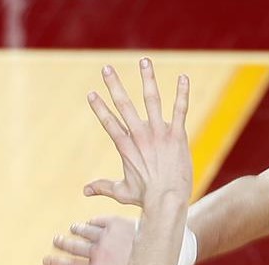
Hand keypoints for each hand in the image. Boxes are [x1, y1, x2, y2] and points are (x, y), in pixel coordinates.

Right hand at [44, 215, 135, 264]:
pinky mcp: (115, 222)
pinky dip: (91, 223)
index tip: (45, 261)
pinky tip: (89, 224)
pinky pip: (97, 221)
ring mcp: (106, 236)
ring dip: (76, 230)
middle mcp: (99, 252)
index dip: (55, 264)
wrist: (162, 254)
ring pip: (83, 231)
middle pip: (73, 247)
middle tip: (56, 241)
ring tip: (71, 230)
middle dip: (62, 244)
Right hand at [81, 60, 192, 210]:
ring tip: (144, 61)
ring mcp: (158, 133)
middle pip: (124, 105)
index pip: (109, 122)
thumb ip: (103, 187)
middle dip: (114, 85)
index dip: (99, 107)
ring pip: (151, 100)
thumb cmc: (146, 198)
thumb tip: (85, 191)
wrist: (167, 200)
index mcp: (125, 146)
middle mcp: (139, 135)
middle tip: (106, 68)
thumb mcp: (122, 192)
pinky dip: (182, 93)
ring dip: (147, 79)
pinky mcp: (176, 135)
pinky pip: (180, 110)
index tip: (91, 93)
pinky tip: (183, 77)